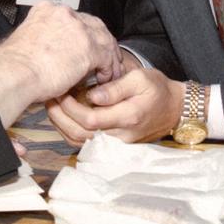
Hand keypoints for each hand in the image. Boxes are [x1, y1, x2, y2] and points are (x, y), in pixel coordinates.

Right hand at [0, 2, 122, 125]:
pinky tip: (104, 78)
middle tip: (106, 56)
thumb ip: (42, 40)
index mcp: (47, 10)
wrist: (14, 73)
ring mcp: (78, 29)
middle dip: (101, 41)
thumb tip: (50, 52)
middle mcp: (64, 14)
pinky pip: (107, 58)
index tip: (85, 44)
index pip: (74, 18)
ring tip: (110, 71)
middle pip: (94, 24)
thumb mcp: (26, 40)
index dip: (84, 32)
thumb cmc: (13, 65)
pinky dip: (108, 69)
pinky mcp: (88, 48)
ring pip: (104, 40)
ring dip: (109, 57)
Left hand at [47, 68, 184, 144]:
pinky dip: (70, 130)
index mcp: (127, 117)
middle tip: (50, 97)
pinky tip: (63, 115)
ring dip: (61, 125)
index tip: (61, 91)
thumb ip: (115, 88)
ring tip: (53, 105)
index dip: (70, 108)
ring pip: (79, 142)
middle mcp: (120, 136)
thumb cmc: (157, 90)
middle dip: (60, 117)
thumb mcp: (140, 79)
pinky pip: (85, 142)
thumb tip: (91, 96)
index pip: (90, 120)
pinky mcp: (112, 145)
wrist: (174, 109)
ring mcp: (116, 143)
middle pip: (80, 135)